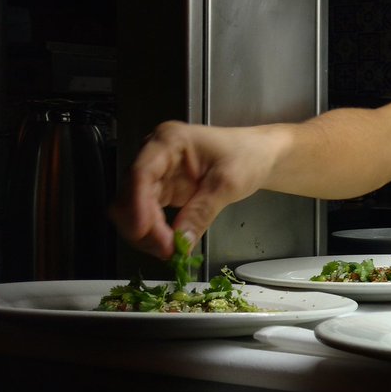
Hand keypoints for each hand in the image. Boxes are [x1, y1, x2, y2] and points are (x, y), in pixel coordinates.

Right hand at [109, 121, 278, 258]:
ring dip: (145, 233)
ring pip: (133, 208)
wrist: (259, 155)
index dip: (138, 204)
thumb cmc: (247, 156)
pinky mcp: (162, 191)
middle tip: (167, 250)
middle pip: (131, 193)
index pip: (142, 173)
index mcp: (169, 141)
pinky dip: (154, 232)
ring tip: (171, 251)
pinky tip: (171, 244)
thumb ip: (202, 211)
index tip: (144, 231)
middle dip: (142, 225)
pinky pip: (147, 215)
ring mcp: (157, 174)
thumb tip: (180, 241)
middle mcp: (154, 155)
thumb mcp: (228, 183)